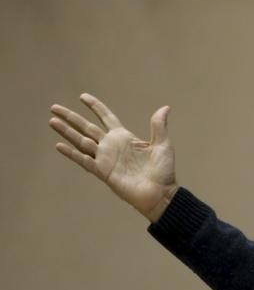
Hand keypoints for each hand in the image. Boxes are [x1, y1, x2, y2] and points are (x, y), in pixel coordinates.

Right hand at [49, 93, 177, 222]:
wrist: (160, 193)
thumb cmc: (163, 170)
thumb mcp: (163, 144)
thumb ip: (159, 126)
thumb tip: (165, 107)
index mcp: (125, 137)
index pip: (106, 118)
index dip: (95, 107)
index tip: (83, 97)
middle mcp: (112, 146)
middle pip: (87, 127)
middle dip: (71, 117)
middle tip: (54, 108)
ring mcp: (105, 159)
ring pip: (81, 141)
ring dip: (67, 132)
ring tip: (52, 121)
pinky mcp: (103, 172)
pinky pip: (84, 161)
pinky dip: (72, 153)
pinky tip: (59, 145)